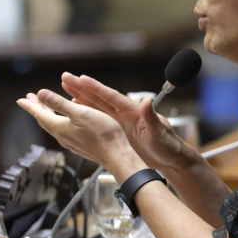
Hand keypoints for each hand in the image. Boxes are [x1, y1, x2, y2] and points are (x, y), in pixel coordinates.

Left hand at [16, 90, 140, 180]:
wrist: (115, 154)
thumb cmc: (102, 133)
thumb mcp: (80, 113)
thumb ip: (59, 103)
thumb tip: (40, 94)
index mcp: (60, 127)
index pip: (39, 114)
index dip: (29, 105)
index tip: (20, 99)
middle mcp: (62, 136)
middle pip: (45, 120)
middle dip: (38, 109)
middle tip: (31, 100)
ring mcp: (71, 142)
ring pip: (54, 127)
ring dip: (48, 116)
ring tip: (47, 109)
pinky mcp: (80, 145)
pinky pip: (63, 132)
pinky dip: (59, 122)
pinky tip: (66, 122)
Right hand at [59, 73, 189, 171]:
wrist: (170, 159)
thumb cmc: (168, 145)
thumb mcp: (159, 132)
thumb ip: (152, 117)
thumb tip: (147, 102)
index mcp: (135, 111)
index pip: (113, 97)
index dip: (97, 88)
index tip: (81, 79)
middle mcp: (126, 114)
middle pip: (101, 98)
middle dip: (83, 88)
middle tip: (66, 78)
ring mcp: (121, 122)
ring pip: (97, 107)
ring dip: (82, 97)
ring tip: (66, 88)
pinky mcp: (119, 132)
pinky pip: (99, 119)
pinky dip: (87, 112)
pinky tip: (77, 108)